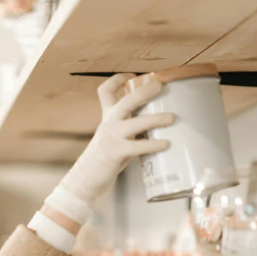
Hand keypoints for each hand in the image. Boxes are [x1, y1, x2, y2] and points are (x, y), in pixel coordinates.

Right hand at [60, 73, 173, 203]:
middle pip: (125, 100)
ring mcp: (111, 137)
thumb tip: (158, 122)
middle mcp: (108, 123)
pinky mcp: (114, 153)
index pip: (106, 91)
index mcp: (107, 117)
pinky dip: (152, 144)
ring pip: (135, 122)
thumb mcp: (113, 137)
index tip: (133, 75)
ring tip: (172, 118)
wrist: (84, 179)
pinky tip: (165, 144)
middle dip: (143, 91)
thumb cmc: (104, 159)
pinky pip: (137, 146)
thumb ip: (129, 128)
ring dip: (155, 118)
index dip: (118, 79)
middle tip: (160, 86)